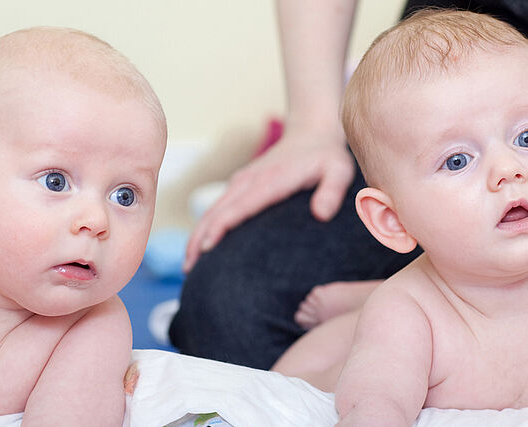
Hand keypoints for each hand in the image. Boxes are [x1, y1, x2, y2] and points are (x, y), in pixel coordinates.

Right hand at [183, 126, 352, 271]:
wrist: (312, 133)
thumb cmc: (326, 156)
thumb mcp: (339, 170)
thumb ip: (332, 191)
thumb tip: (321, 214)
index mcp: (271, 180)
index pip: (239, 206)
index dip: (221, 226)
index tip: (207, 248)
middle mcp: (251, 180)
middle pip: (217, 211)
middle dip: (199, 238)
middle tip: (189, 269)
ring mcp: (242, 182)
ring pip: (212, 210)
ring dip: (198, 235)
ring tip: (188, 265)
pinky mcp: (240, 185)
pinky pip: (218, 208)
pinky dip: (206, 227)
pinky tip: (201, 246)